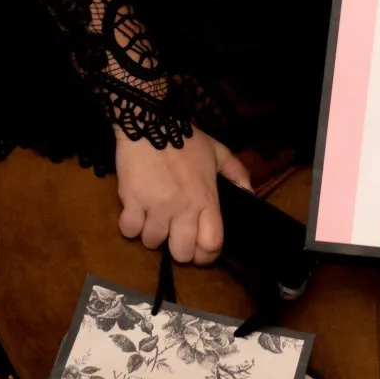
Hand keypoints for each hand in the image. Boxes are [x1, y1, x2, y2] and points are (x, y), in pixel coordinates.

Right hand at [113, 124, 252, 263]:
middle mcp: (183, 209)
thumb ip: (237, 173)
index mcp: (206, 199)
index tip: (200, 251)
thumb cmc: (186, 139)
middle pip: (182, 254)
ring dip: (152, 234)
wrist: (151, 122)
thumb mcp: (218, 151)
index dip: (206, 256)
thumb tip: (251, 194)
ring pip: (152, 243)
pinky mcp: (131, 202)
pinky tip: (135, 210)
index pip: (212, 244)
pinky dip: (130, 225)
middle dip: (178, 250)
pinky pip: (128, 230)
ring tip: (153, 216)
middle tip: (174, 235)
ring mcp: (156, 207)